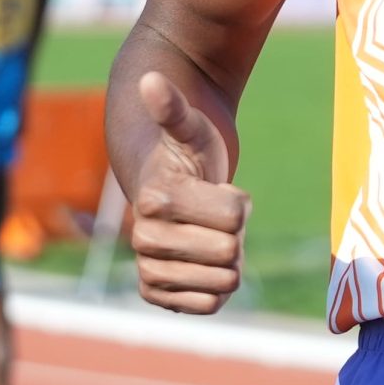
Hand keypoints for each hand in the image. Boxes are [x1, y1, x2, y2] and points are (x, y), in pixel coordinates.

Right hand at [128, 71, 249, 314]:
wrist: (165, 190)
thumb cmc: (185, 156)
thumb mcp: (190, 129)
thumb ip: (172, 107)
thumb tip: (150, 77)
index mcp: (155, 199)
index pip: (235, 216)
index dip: (238, 202)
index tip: (217, 189)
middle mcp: (145, 238)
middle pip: (231, 253)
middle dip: (235, 234)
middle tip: (213, 217)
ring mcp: (149, 269)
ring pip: (224, 282)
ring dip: (228, 262)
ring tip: (209, 239)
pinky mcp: (155, 295)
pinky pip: (208, 306)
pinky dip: (216, 290)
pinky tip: (204, 267)